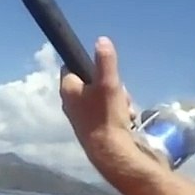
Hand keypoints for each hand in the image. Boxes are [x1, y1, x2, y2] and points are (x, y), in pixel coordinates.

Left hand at [60, 37, 164, 190]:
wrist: (113, 154)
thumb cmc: (106, 117)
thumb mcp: (109, 83)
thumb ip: (105, 61)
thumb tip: (101, 40)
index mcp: (68, 90)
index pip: (71, 66)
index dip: (88, 64)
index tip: (103, 69)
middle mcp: (70, 104)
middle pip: (91, 82)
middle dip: (109, 84)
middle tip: (118, 92)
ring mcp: (82, 118)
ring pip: (102, 97)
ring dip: (117, 99)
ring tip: (124, 108)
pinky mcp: (95, 130)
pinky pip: (108, 112)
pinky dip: (119, 112)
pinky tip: (126, 119)